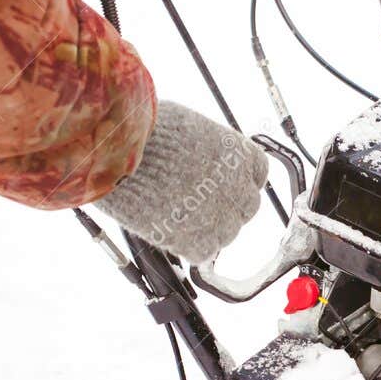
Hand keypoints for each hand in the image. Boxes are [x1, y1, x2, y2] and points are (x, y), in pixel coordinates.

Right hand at [95, 101, 268, 263]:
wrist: (122, 155)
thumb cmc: (147, 132)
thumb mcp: (188, 127)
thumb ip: (206, 147)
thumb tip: (201, 154)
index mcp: (239, 155)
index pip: (257, 174)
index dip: (240, 180)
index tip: (226, 183)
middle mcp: (237, 187)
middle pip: (247, 207)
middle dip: (228, 206)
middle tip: (200, 203)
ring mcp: (220, 218)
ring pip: (227, 234)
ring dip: (208, 228)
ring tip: (179, 216)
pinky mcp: (197, 242)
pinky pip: (203, 253)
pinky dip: (190, 246)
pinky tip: (172, 232)